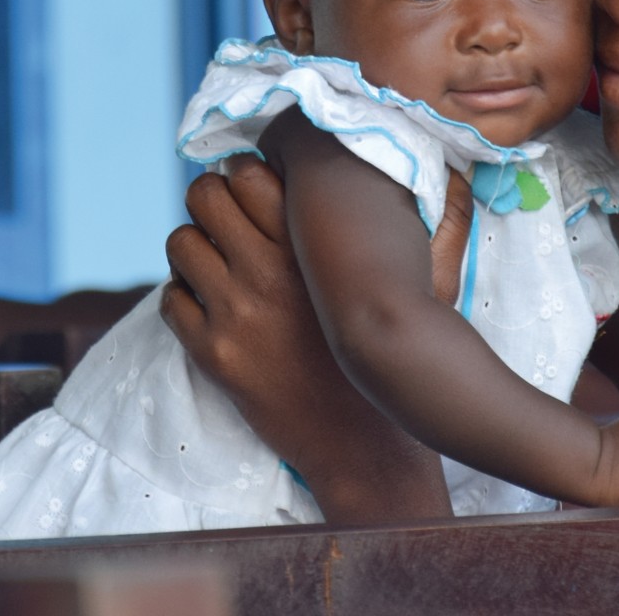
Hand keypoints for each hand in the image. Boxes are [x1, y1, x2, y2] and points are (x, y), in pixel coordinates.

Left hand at [160, 156, 452, 523]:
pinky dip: (184, 297)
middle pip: (205, 195)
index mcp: (316, 246)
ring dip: (194, 247)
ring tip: (217, 263)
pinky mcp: (213, 354)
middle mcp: (270, 271)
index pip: (250, 172)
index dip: (247, 174)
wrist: (367, 445)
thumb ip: (440, 223)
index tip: (256, 191)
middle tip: (227, 221)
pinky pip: (171, 300)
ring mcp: (237, 314)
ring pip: (179, 242)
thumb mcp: (435, 283)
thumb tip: (448, 174)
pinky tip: (210, 308)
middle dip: (211, 200)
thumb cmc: (404, 358)